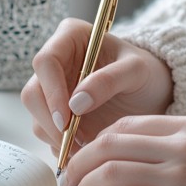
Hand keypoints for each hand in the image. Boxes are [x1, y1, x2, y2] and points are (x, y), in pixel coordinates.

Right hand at [21, 18, 173, 155]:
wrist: (152, 91)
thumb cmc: (147, 72)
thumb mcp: (136, 71)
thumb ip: (108, 81)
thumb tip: (75, 104)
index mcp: (71, 36)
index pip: (46, 61)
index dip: (51, 92)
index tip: (66, 119)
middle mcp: (56, 60)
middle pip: (33, 92)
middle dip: (50, 121)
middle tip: (74, 142)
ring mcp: (52, 87)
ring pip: (36, 115)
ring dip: (55, 137)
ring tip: (86, 147)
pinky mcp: (55, 110)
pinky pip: (46, 130)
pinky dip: (60, 145)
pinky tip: (83, 149)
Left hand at [59, 115, 185, 185]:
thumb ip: (172, 138)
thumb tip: (126, 149)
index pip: (126, 125)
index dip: (96, 139)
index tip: (84, 153)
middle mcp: (181, 146)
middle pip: (110, 144)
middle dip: (80, 160)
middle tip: (68, 176)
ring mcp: (179, 176)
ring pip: (112, 172)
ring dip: (86, 185)